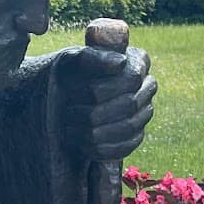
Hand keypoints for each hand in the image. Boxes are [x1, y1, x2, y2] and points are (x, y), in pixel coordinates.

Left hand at [56, 45, 154, 161]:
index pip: (132, 78)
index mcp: (137, 61)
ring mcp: (143, 114)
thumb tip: (121, 63)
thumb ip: (93, 56)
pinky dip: (99, 146)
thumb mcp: (70, 61)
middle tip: (69, 112)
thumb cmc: (66, 77)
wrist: (58, 102)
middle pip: (130, 104)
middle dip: (96, 110)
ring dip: (94, 129)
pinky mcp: (134, 138)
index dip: (106, 87)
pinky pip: (124, 147)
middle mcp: (146, 88)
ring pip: (128, 127)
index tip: (82, 91)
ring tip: (69, 126)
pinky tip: (78, 141)